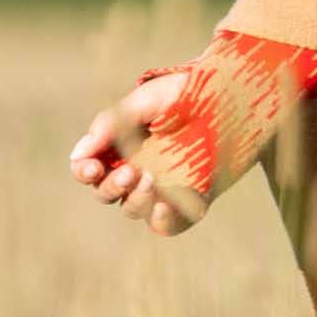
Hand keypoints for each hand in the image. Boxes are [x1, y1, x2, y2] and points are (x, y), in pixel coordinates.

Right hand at [68, 68, 199, 235]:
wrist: (235, 95)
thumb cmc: (186, 93)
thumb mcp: (147, 100)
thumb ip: (112, 123)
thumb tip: (81, 152)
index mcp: (119, 146)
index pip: (88, 169)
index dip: (84, 171)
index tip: (93, 167)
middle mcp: (135, 171)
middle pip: (107, 193)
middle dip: (112, 186)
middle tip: (131, 171)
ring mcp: (161, 188)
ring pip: (134, 209)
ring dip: (136, 199)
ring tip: (152, 178)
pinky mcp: (188, 201)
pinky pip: (168, 224)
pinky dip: (163, 219)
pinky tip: (166, 205)